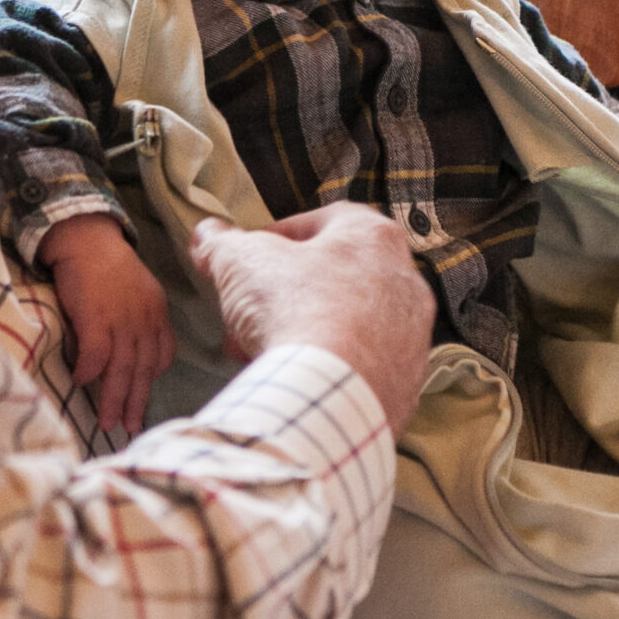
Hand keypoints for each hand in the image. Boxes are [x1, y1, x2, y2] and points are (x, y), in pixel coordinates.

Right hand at [38, 216, 176, 434]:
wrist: (86, 237)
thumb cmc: (106, 263)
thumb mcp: (137, 289)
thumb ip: (140, 317)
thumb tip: (132, 349)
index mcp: (156, 313)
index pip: (162, 355)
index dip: (151, 379)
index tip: (141, 398)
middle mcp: (143, 319)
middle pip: (142, 370)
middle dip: (135, 402)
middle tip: (129, 427)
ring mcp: (121, 319)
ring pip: (121, 369)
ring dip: (113, 398)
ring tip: (107, 422)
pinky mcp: (95, 317)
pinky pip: (95, 355)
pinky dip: (89, 372)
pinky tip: (79, 382)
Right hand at [194, 205, 433, 433]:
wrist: (329, 397)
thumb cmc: (295, 311)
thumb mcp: (241, 263)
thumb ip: (222, 243)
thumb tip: (208, 235)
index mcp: (373, 237)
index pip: (323, 220)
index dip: (277, 237)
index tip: (249, 259)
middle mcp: (405, 282)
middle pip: (335, 277)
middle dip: (286, 294)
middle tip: (250, 313)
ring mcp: (411, 337)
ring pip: (348, 324)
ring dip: (305, 331)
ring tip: (263, 350)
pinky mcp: (405, 384)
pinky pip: (360, 367)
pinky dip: (329, 369)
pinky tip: (294, 378)